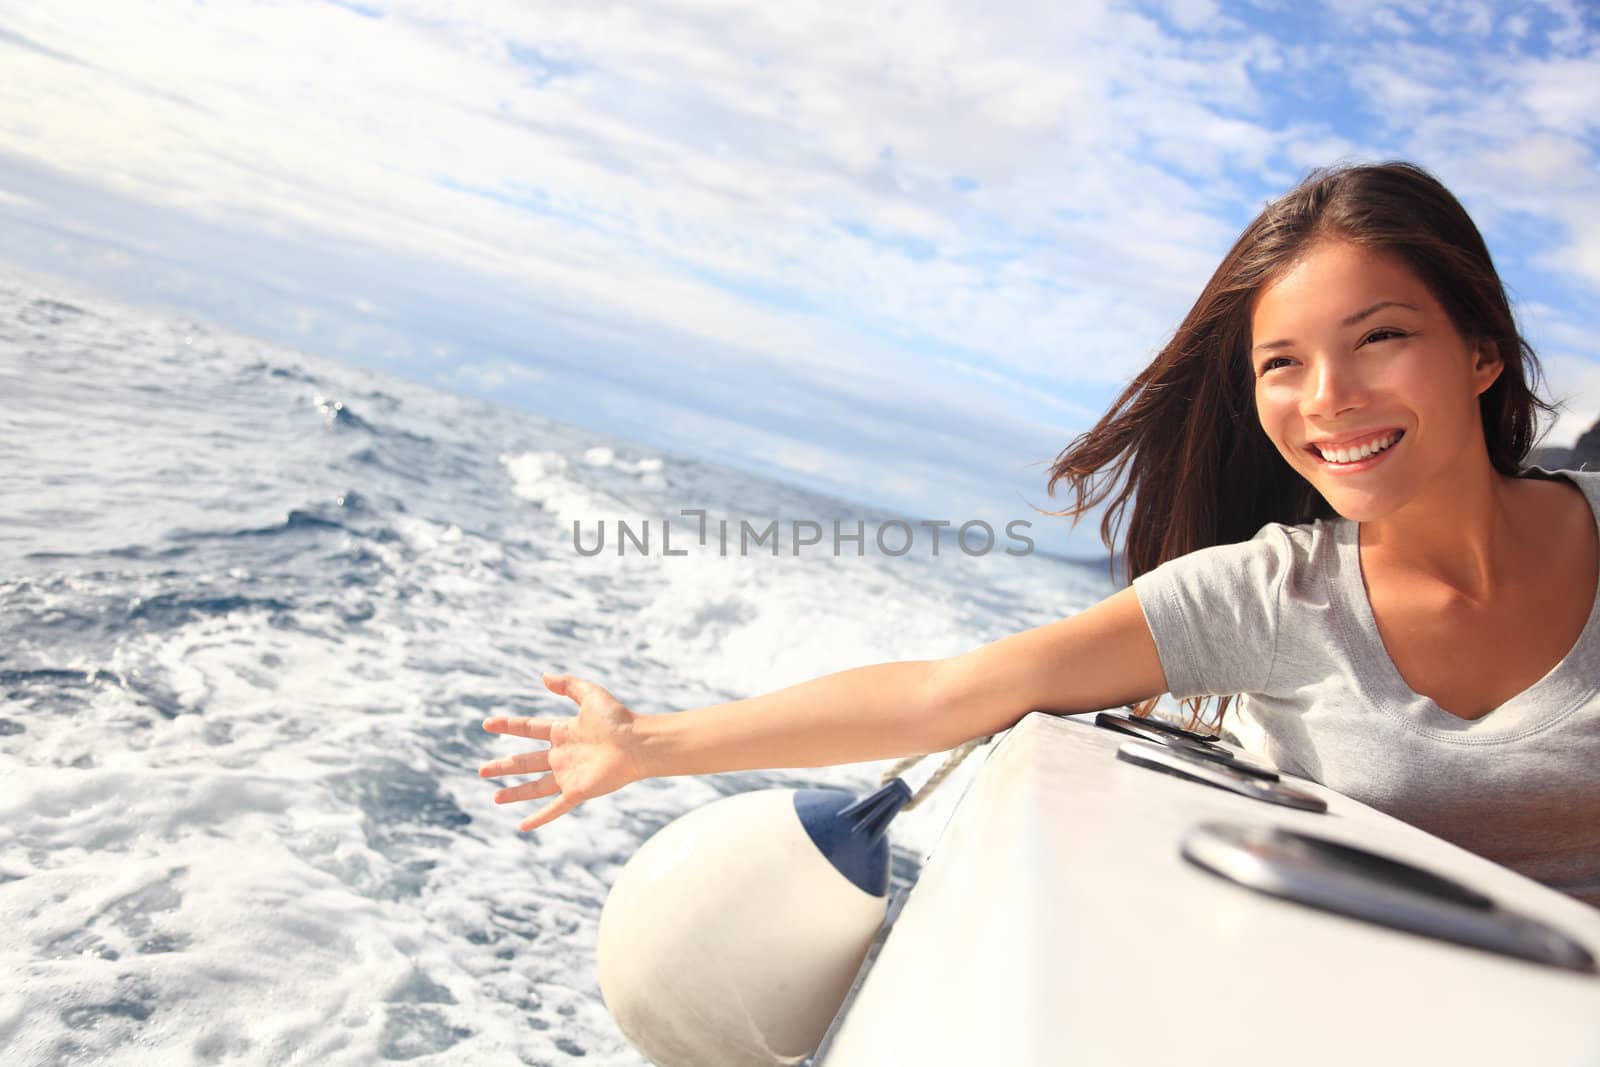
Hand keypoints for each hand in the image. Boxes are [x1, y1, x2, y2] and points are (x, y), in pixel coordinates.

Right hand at [479, 672, 646, 831]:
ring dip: (515, 792)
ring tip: (494, 797)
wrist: (638, 744)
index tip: (487, 724)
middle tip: (481, 771)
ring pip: (535, 786)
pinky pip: (555, 808)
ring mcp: (569, 775)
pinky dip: (539, 818)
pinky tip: (523, 827)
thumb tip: (543, 676)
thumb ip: (568, 686)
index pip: (529, 728)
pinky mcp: (577, 791)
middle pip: (526, 761)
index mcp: (564, 731)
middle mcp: (563, 754)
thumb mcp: (590, 695)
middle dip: (504, 766)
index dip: (508, 726)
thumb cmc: (618, 718)